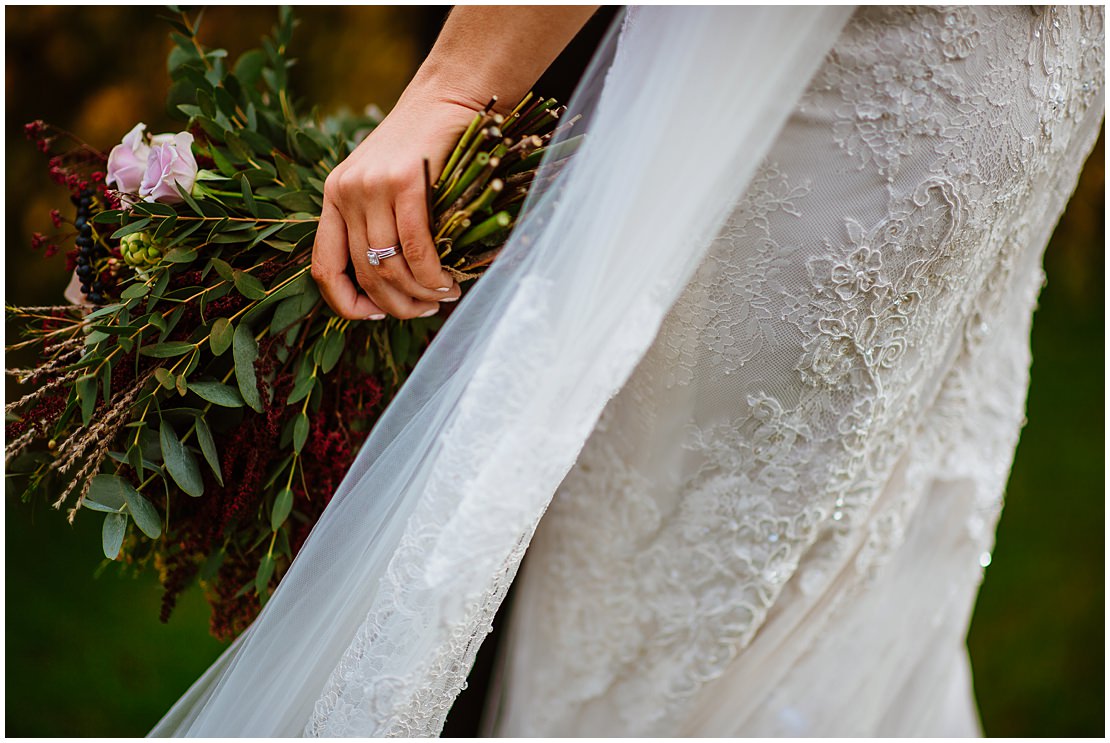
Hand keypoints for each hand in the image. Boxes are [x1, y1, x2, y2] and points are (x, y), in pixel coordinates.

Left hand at [311, 93, 477, 319]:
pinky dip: (433, 275)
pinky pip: (416, 247)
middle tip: (425, 312)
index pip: (323, 268)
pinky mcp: (403, 182)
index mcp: (333, 197)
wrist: (449, 96)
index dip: (347, 304)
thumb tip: (396, 288)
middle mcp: (345, 192)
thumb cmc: (427, 148)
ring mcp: (371, 187)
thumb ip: (382, 226)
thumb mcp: (388, 187)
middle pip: (364, 273)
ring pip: (389, 266)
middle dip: (397, 306)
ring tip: (444, 297)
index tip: (377, 315)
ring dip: (420, 295)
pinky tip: (449, 281)